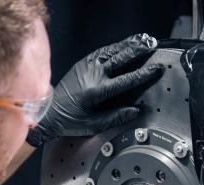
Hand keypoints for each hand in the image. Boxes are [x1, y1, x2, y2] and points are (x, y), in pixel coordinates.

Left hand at [27, 33, 161, 146]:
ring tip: (143, 40)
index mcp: (97, 91)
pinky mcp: (82, 63)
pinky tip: (123, 45)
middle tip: (153, 45)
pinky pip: (102, 51)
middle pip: (121, 58)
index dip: (143, 74)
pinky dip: (115, 47)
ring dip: (128, 45)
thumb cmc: (70, 121)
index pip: (126, 80)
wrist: (47, 112)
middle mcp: (92, 74)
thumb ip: (116, 117)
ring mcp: (86, 66)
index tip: (156, 69)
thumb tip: (136, 111)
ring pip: (112, 51)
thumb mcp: (94, 125)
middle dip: (138, 51)